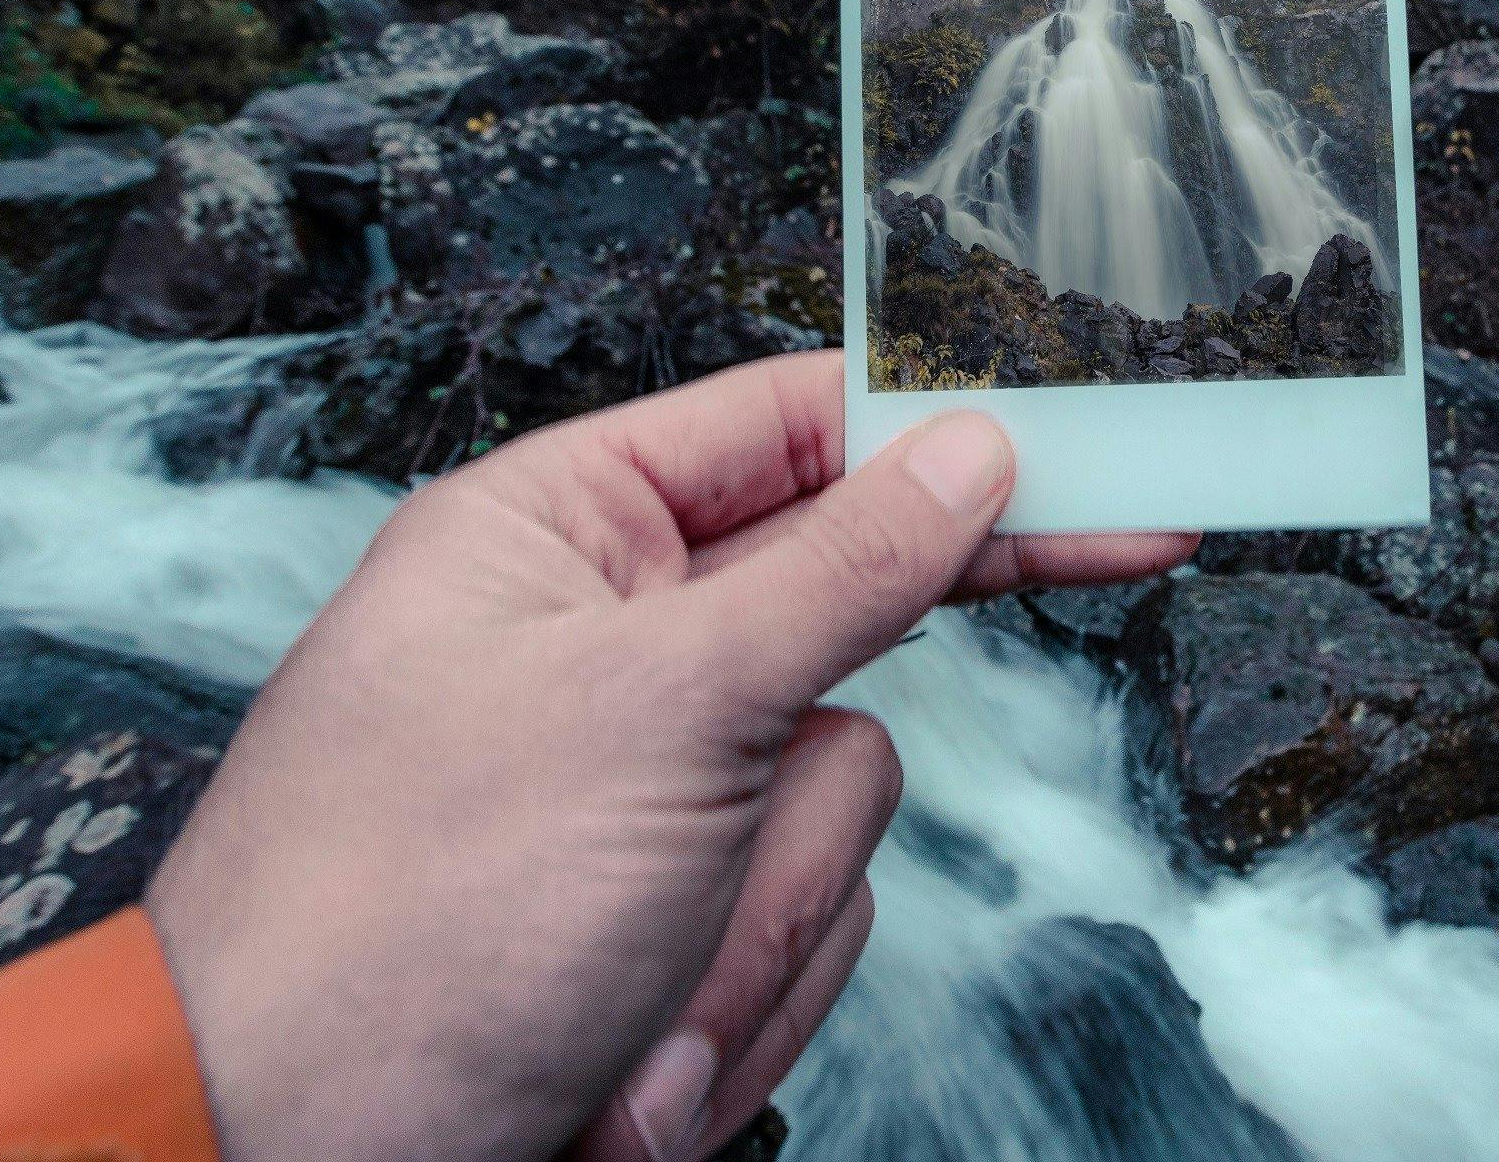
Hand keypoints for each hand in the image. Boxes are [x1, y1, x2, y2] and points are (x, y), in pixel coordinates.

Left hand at [143, 349, 1192, 1161]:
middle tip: (817, 787)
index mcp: (557, 537)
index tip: (1095, 458)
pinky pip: (788, 927)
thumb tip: (970, 447)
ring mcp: (633, 798)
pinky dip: (725, 1010)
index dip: (946, 443)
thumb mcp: (656, 711)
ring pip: (829, 810)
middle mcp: (598, 650)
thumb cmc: (402, 920)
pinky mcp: (657, 924)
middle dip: (787, 801)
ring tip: (620, 998)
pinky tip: (621, 1067)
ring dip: (747, 930)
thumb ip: (841, 570)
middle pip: (838, 644)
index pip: (793, 432)